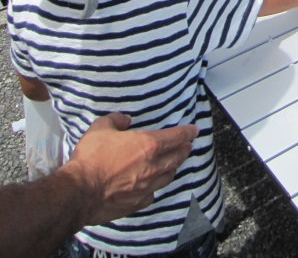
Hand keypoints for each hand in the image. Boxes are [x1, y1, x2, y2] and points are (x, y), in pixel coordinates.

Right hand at [66, 113, 197, 225]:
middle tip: (188, 145)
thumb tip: (126, 120)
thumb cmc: (91, 157)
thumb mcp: (101, 127)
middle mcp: (152, 166)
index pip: (176, 137)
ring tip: (174, 163)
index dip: (187, 132)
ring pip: (168, 176)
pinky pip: (153, 194)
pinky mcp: (137, 203)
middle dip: (184, 149)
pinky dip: (156, 187)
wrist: (79, 191)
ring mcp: (146, 187)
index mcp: (147, 145)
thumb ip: (116, 120)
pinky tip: (153, 186)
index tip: (194, 130)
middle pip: (177, 157)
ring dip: (173, 167)